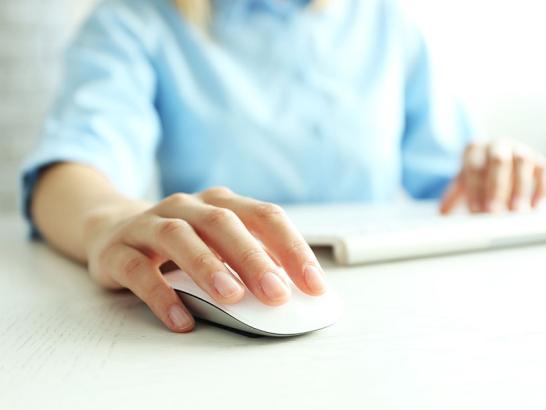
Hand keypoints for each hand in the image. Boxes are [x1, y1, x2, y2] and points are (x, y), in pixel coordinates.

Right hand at [83, 187, 326, 332]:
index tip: (314, 285)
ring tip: (231, 298)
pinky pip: (139, 270)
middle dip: (253, 259)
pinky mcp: (118, 250)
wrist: (112, 229)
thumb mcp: (218, 243)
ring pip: (178, 237)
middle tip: (276, 294)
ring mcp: (149, 224)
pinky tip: (181, 318)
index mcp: (220, 203)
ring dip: (207, 266)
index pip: (264, 216)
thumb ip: (250, 259)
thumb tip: (290, 290)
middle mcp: (187, 207)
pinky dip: (161, 294)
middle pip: (223, 224)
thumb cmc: (181, 242)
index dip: (292, 248)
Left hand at [440, 140, 545, 213]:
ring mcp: (519, 150)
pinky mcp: (538, 160)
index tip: (476, 210)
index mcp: (474, 149)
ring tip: (516, 212)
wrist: (493, 163)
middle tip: (494, 212)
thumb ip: (451, 199)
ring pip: (522, 162)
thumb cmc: (476, 177)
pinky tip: (534, 207)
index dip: (475, 190)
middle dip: (496, 188)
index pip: (474, 168)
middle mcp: (497, 145)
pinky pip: (542, 170)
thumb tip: (440, 217)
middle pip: (498, 161)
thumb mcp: (461, 184)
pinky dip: (540, 188)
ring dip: (520, 188)